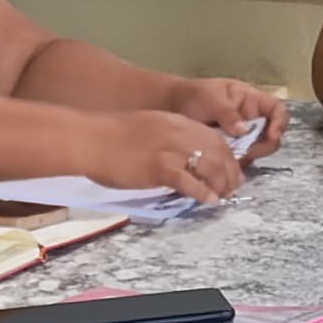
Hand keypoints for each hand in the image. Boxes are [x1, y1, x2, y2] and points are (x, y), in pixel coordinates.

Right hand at [86, 109, 249, 199]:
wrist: (89, 138)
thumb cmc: (111, 136)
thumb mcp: (148, 128)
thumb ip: (168, 139)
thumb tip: (182, 159)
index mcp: (176, 122)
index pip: (214, 138)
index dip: (228, 156)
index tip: (231, 170)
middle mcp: (179, 133)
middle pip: (218, 152)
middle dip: (230, 172)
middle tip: (232, 188)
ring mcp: (170, 150)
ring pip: (210, 166)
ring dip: (221, 184)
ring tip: (222, 197)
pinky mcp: (159, 168)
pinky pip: (190, 181)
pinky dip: (202, 192)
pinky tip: (207, 200)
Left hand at [170, 77, 290, 163]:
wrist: (170, 107)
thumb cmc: (194, 95)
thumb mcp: (211, 98)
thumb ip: (228, 113)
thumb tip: (244, 131)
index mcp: (251, 101)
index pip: (277, 109)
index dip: (280, 122)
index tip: (272, 134)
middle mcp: (251, 120)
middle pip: (272, 136)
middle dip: (262, 145)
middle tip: (246, 150)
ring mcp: (242, 137)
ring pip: (257, 150)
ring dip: (248, 155)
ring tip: (229, 154)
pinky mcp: (231, 150)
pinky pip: (242, 160)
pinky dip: (235, 164)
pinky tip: (222, 161)